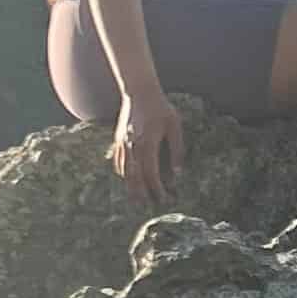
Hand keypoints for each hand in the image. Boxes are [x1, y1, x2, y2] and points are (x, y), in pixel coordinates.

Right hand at [111, 88, 182, 203]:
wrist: (139, 92)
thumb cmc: (161, 108)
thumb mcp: (175, 126)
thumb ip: (177, 149)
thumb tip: (178, 172)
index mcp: (148, 144)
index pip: (151, 173)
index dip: (157, 188)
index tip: (163, 198)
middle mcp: (133, 146)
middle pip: (135, 177)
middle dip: (141, 193)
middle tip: (147, 206)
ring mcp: (123, 143)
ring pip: (125, 171)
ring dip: (131, 186)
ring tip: (136, 198)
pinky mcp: (118, 139)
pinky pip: (119, 162)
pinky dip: (123, 173)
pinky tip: (128, 179)